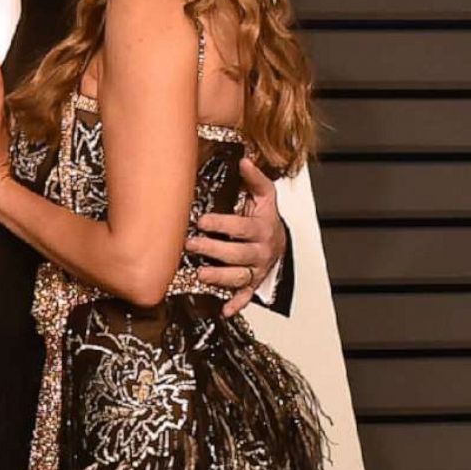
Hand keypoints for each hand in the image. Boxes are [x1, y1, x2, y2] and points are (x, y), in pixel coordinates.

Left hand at [186, 156, 284, 315]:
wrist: (279, 241)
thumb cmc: (265, 217)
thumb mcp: (264, 195)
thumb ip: (254, 178)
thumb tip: (244, 160)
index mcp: (262, 228)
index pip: (241, 227)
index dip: (222, 224)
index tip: (202, 221)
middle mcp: (261, 251)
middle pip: (238, 253)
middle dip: (214, 250)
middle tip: (191, 244)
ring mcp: (257, 269)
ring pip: (239, 276)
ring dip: (220, 277)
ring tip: (200, 274)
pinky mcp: (253, 283)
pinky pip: (246, 296)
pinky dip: (236, 304)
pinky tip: (224, 309)